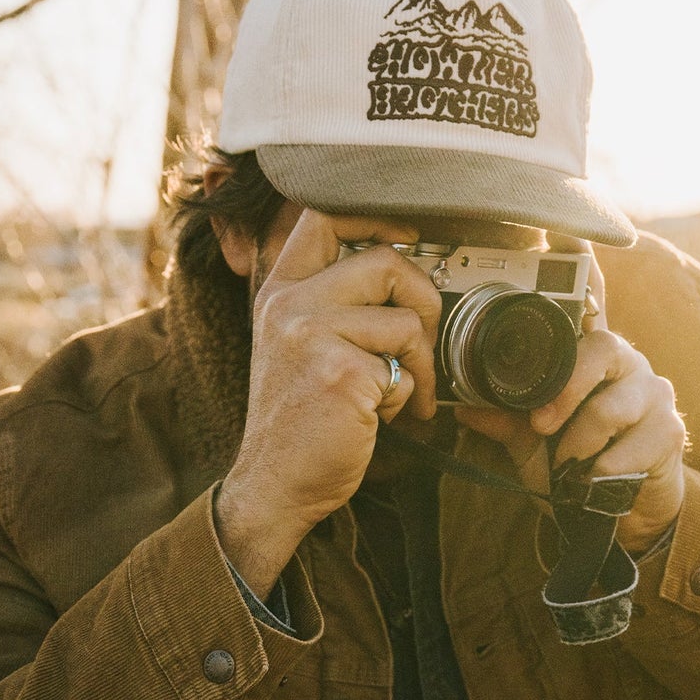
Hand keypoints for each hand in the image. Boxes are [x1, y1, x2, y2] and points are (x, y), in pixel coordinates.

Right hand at [215, 210, 440, 596]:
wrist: (274, 484)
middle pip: (386, 260)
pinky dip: (404, 398)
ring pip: (406, 320)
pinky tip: (379, 416)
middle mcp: (289, 305)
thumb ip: (332, 304)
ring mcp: (311, 336)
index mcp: (280, 291)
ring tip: (401, 391)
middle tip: (422, 341)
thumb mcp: (298, 347)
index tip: (409, 237)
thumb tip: (403, 267)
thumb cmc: (298, 421)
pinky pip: (404, 370)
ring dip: (419, 363)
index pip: (325, 216)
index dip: (378, 218)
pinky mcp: (339, 373)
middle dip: (425, 300)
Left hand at [454, 255, 686, 554]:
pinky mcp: (671, 432)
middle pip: (601, 348)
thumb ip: (505, 419)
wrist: (623, 512)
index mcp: (591, 357)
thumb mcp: (532, 443)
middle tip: (541, 426)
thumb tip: (462, 406)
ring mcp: (654, 395)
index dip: (579, 263)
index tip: (560, 231)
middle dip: (566, 391)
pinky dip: (605, 470)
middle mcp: (627, 364)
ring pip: (613, 406)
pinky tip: (598, 480)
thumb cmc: (579, 466)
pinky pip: (631, 446)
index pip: (589, 302)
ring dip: (580, 441)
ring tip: (569, 464)